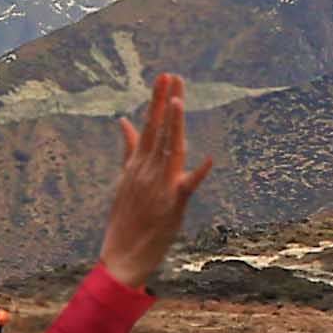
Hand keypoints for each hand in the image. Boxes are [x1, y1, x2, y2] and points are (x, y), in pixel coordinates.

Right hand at [98, 72, 211, 289]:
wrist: (122, 256)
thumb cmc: (125, 220)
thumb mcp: (123, 180)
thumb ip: (127, 150)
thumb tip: (123, 121)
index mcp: (136, 165)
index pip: (148, 126)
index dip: (157, 101)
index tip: (164, 78)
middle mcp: (146, 171)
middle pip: (158, 131)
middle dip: (165, 102)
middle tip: (172, 76)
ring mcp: (159, 187)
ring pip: (169, 150)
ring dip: (174, 126)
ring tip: (178, 102)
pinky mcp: (172, 205)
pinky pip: (188, 186)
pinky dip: (199, 172)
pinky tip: (209, 158)